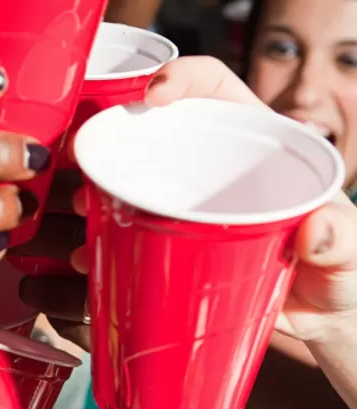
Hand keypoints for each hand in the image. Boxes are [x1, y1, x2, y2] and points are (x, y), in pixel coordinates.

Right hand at [18, 56, 356, 348]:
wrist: (318, 322)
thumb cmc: (339, 275)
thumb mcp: (348, 254)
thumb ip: (342, 240)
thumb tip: (316, 230)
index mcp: (254, 145)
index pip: (214, 88)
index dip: (182, 78)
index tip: (154, 96)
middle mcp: (212, 168)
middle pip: (154, 132)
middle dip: (113, 142)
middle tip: (92, 169)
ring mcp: (186, 207)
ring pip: (130, 182)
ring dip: (97, 195)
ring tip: (84, 220)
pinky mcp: (168, 244)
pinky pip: (126, 233)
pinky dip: (102, 242)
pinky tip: (90, 260)